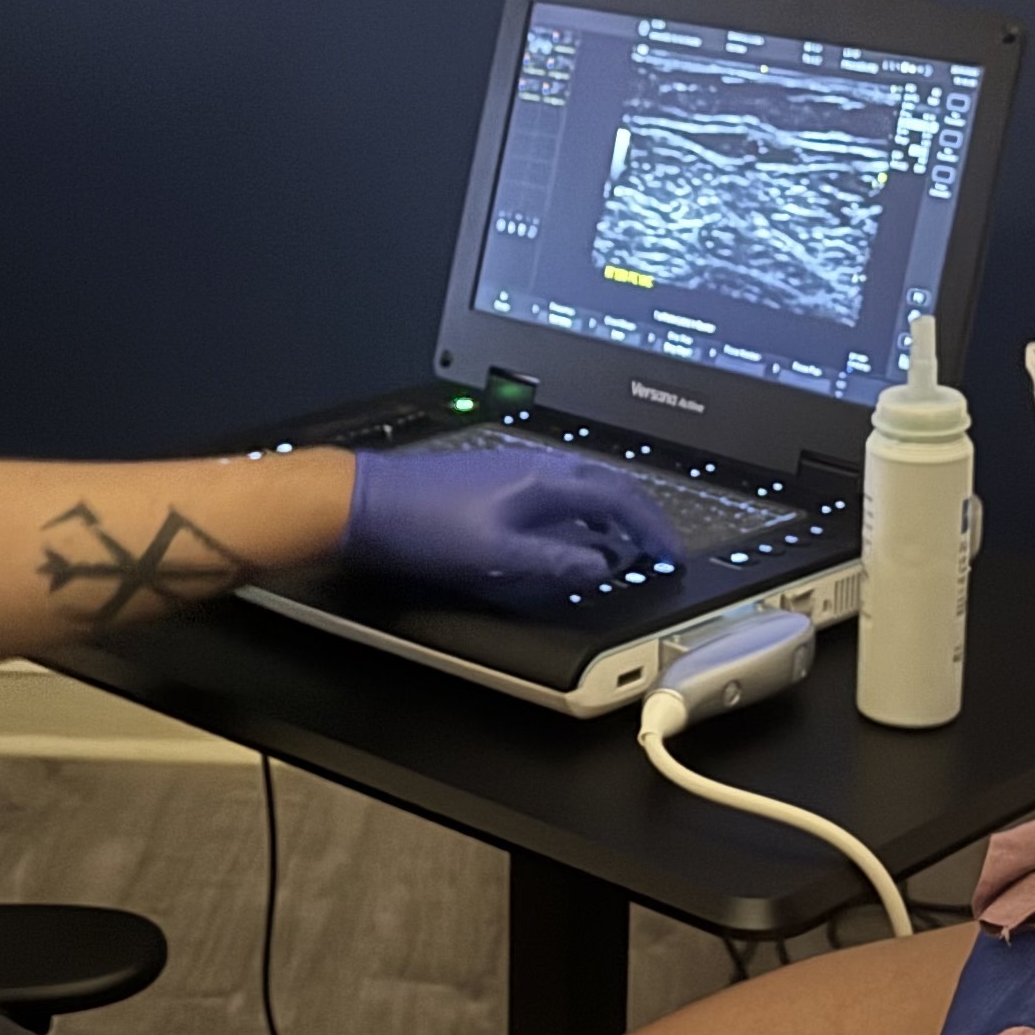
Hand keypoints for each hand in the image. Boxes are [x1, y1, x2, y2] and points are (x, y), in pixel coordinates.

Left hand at [344, 442, 679, 610]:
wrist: (366, 502)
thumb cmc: (422, 524)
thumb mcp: (497, 558)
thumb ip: (555, 565)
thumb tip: (599, 568)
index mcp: (544, 480)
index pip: (619, 498)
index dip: (651, 528)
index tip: (668, 554)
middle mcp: (534, 466)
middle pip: (607, 483)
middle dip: (639, 515)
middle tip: (656, 546)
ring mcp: (514, 469)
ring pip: (582, 486)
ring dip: (610, 515)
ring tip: (620, 545)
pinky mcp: (495, 481)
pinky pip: (557, 492)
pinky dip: (579, 514)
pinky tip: (566, 536)